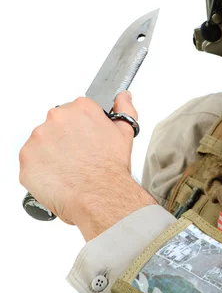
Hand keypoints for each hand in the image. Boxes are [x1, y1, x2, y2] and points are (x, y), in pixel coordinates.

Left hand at [19, 91, 156, 239]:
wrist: (99, 195)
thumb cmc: (111, 167)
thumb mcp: (125, 133)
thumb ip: (124, 109)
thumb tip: (123, 97)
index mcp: (80, 108)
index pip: (76, 110)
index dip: (83, 127)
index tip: (87, 139)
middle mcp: (57, 118)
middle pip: (57, 124)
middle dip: (65, 138)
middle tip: (79, 156)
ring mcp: (38, 138)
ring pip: (42, 142)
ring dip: (52, 153)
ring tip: (69, 168)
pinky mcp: (26, 158)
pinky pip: (31, 161)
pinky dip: (42, 168)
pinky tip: (58, 175)